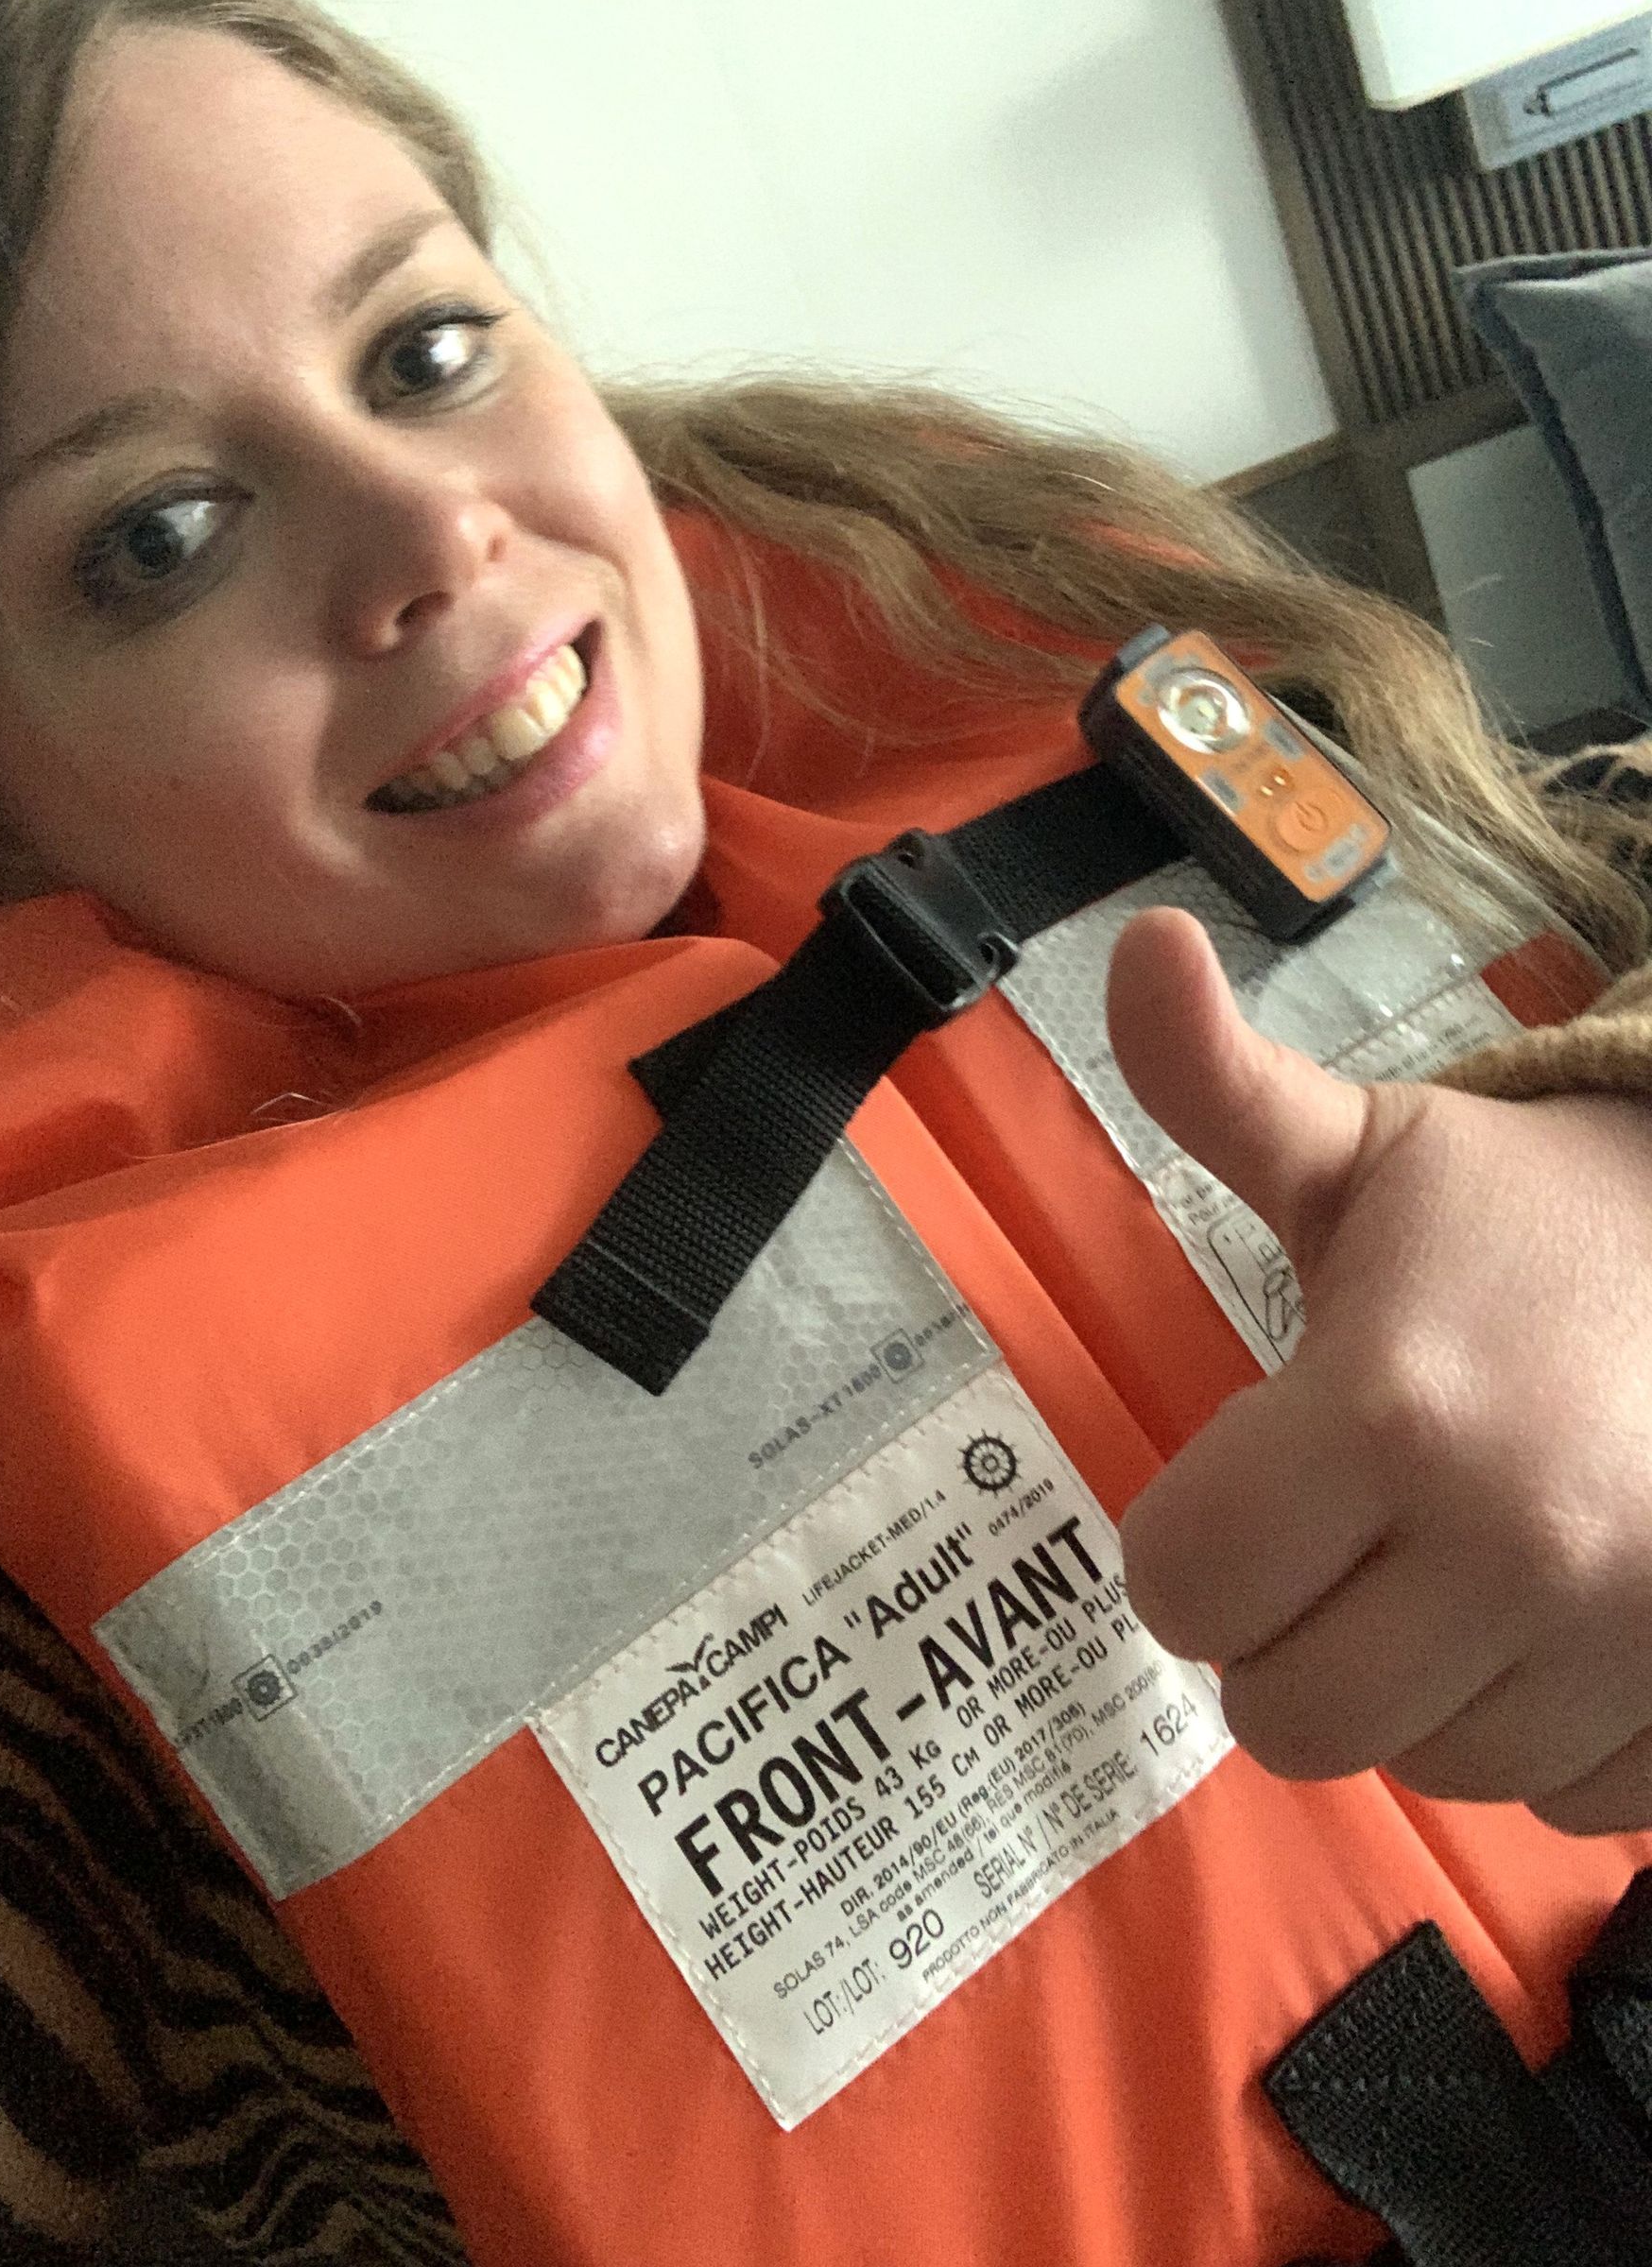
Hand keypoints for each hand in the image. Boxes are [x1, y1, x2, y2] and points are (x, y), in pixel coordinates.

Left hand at [1105, 904, 1651, 1834]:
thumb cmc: (1519, 1219)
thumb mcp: (1362, 1145)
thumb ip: (1216, 1081)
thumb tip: (1138, 942)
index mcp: (1391, 1411)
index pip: (1183, 1590)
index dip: (1192, 1540)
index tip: (1251, 1470)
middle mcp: (1511, 1551)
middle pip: (1282, 1715)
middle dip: (1283, 1630)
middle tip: (1338, 1532)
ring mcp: (1621, 1649)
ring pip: (1418, 1766)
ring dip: (1407, 1681)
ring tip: (1450, 1554)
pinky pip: (1550, 1800)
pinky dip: (1528, 1728)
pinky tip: (1543, 1617)